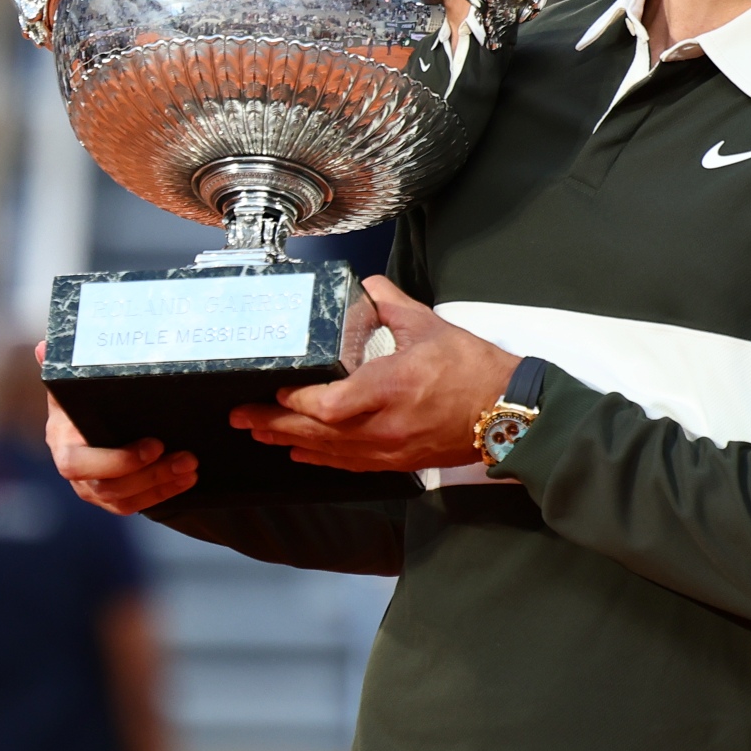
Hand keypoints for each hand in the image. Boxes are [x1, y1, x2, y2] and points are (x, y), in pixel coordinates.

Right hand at [43, 342, 200, 512]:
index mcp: (63, 444)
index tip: (155, 446)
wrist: (85, 420)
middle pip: (109, 487)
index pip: (79, 464)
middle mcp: (75, 472)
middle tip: (186, 459)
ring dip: (162, 486)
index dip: (117, 461)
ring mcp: (92, 489)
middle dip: (151, 475)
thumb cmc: (80, 399)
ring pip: (125, 501)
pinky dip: (163, 494)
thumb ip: (59, 367)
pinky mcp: (112, 498)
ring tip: (191, 467)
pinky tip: (186, 480)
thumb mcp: (70, 382)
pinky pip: (136, 505)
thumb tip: (42, 347)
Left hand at [233, 276, 515, 474]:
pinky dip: (320, 456)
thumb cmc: (474, 372)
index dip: (298, 400)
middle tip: (242, 415)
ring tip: (259, 432)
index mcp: (391, 387)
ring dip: (290, 441)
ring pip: (328, 451)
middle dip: (275, 423)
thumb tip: (369, 286)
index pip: (330, 403)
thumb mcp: (430, 327)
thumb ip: (391, 304)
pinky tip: (300, 452)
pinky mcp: (396, 462)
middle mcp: (384, 425)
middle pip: (317, 431)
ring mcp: (388, 449)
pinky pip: (348, 463)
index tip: (277, 386)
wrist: (508, 415)